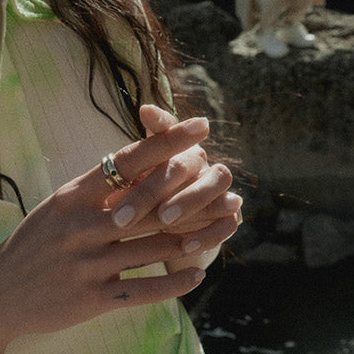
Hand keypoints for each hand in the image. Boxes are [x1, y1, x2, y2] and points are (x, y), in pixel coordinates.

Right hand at [0, 110, 229, 345]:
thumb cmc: (33, 244)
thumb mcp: (57, 207)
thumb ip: (95, 190)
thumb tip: (137, 163)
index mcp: (72, 195)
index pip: (126, 160)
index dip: (167, 142)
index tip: (200, 127)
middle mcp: (81, 226)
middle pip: (150, 204)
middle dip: (194, 193)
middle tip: (229, 184)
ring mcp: (87, 264)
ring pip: (154, 247)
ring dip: (195, 238)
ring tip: (223, 229)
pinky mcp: (91, 299)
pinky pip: (144, 289)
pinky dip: (174, 282)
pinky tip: (197, 274)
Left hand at [135, 105, 241, 271]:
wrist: (164, 233)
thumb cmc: (143, 196)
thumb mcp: (132, 177)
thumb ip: (137, 152)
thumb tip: (146, 107)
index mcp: (174, 146)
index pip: (169, 130)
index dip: (163, 128)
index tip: (148, 118)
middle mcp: (200, 162)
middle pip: (185, 163)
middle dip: (154, 187)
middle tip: (125, 211)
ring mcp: (218, 189)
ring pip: (216, 184)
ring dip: (190, 201)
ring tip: (164, 220)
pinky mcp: (228, 217)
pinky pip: (227, 222)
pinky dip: (209, 233)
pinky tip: (187, 245)